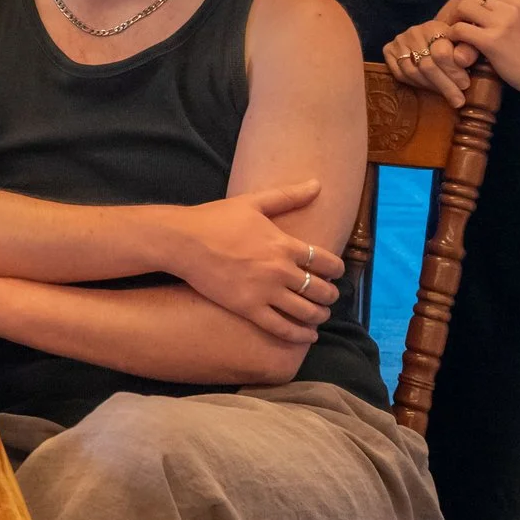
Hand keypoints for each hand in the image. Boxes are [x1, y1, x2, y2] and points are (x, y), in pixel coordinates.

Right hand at [164, 184, 340, 343]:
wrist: (182, 241)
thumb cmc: (215, 219)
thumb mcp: (253, 202)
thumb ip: (288, 196)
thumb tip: (317, 183)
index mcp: (284, 244)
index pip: (327, 262)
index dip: (337, 270)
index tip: (334, 273)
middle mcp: (280, 270)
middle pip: (321, 289)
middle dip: (331, 295)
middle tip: (328, 296)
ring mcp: (264, 292)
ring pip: (306, 312)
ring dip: (319, 315)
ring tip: (319, 315)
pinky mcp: (248, 309)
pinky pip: (282, 328)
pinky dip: (300, 335)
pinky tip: (307, 336)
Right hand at [383, 0, 491, 104]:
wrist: (434, 38)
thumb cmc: (454, 44)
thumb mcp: (466, 44)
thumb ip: (468, 51)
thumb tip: (463, 62)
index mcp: (435, 27)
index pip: (441, 53)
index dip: (454, 71)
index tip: (466, 85)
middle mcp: (414, 32)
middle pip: (426, 65)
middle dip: (445, 85)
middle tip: (458, 99)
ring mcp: (399, 41)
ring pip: (413, 72)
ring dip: (432, 87)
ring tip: (448, 96)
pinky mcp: (389, 50)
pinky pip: (401, 74)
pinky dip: (417, 84)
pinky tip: (431, 88)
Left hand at [439, 0, 519, 98]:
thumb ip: (506, 13)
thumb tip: (480, 10)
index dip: (472, 5)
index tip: (468, 18)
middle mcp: (511, 7)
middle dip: (459, 10)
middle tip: (456, 24)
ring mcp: (501, 23)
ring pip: (462, 8)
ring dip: (454, 20)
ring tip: (456, 34)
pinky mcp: (491, 40)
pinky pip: (460, 29)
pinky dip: (453, 35)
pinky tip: (456, 43)